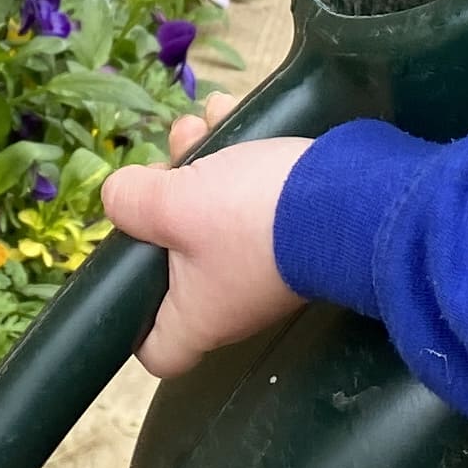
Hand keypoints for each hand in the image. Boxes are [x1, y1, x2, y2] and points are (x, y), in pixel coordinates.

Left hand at [101, 136, 309, 377]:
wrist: (350, 198)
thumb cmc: (252, 217)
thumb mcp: (175, 203)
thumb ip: (132, 202)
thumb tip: (117, 199)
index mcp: (198, 318)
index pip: (157, 353)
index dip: (131, 320)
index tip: (125, 270)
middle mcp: (231, 303)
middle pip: (176, 265)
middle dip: (163, 205)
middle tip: (165, 170)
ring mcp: (263, 268)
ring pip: (211, 220)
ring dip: (198, 169)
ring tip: (197, 126)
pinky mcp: (290, 233)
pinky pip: (249, 201)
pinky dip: (236, 162)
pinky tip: (226, 114)